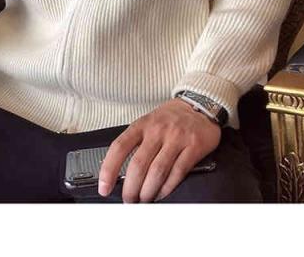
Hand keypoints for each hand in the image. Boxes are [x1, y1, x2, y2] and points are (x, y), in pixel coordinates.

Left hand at [98, 97, 221, 202]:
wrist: (200, 104)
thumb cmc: (170, 118)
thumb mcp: (148, 122)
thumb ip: (135, 143)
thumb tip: (116, 170)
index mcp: (142, 125)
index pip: (119, 147)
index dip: (109, 169)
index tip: (104, 187)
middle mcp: (157, 130)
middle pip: (138, 164)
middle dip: (130, 188)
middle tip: (128, 200)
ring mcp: (176, 138)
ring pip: (157, 171)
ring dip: (148, 191)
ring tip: (144, 199)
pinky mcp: (193, 146)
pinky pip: (177, 172)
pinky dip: (167, 188)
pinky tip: (161, 193)